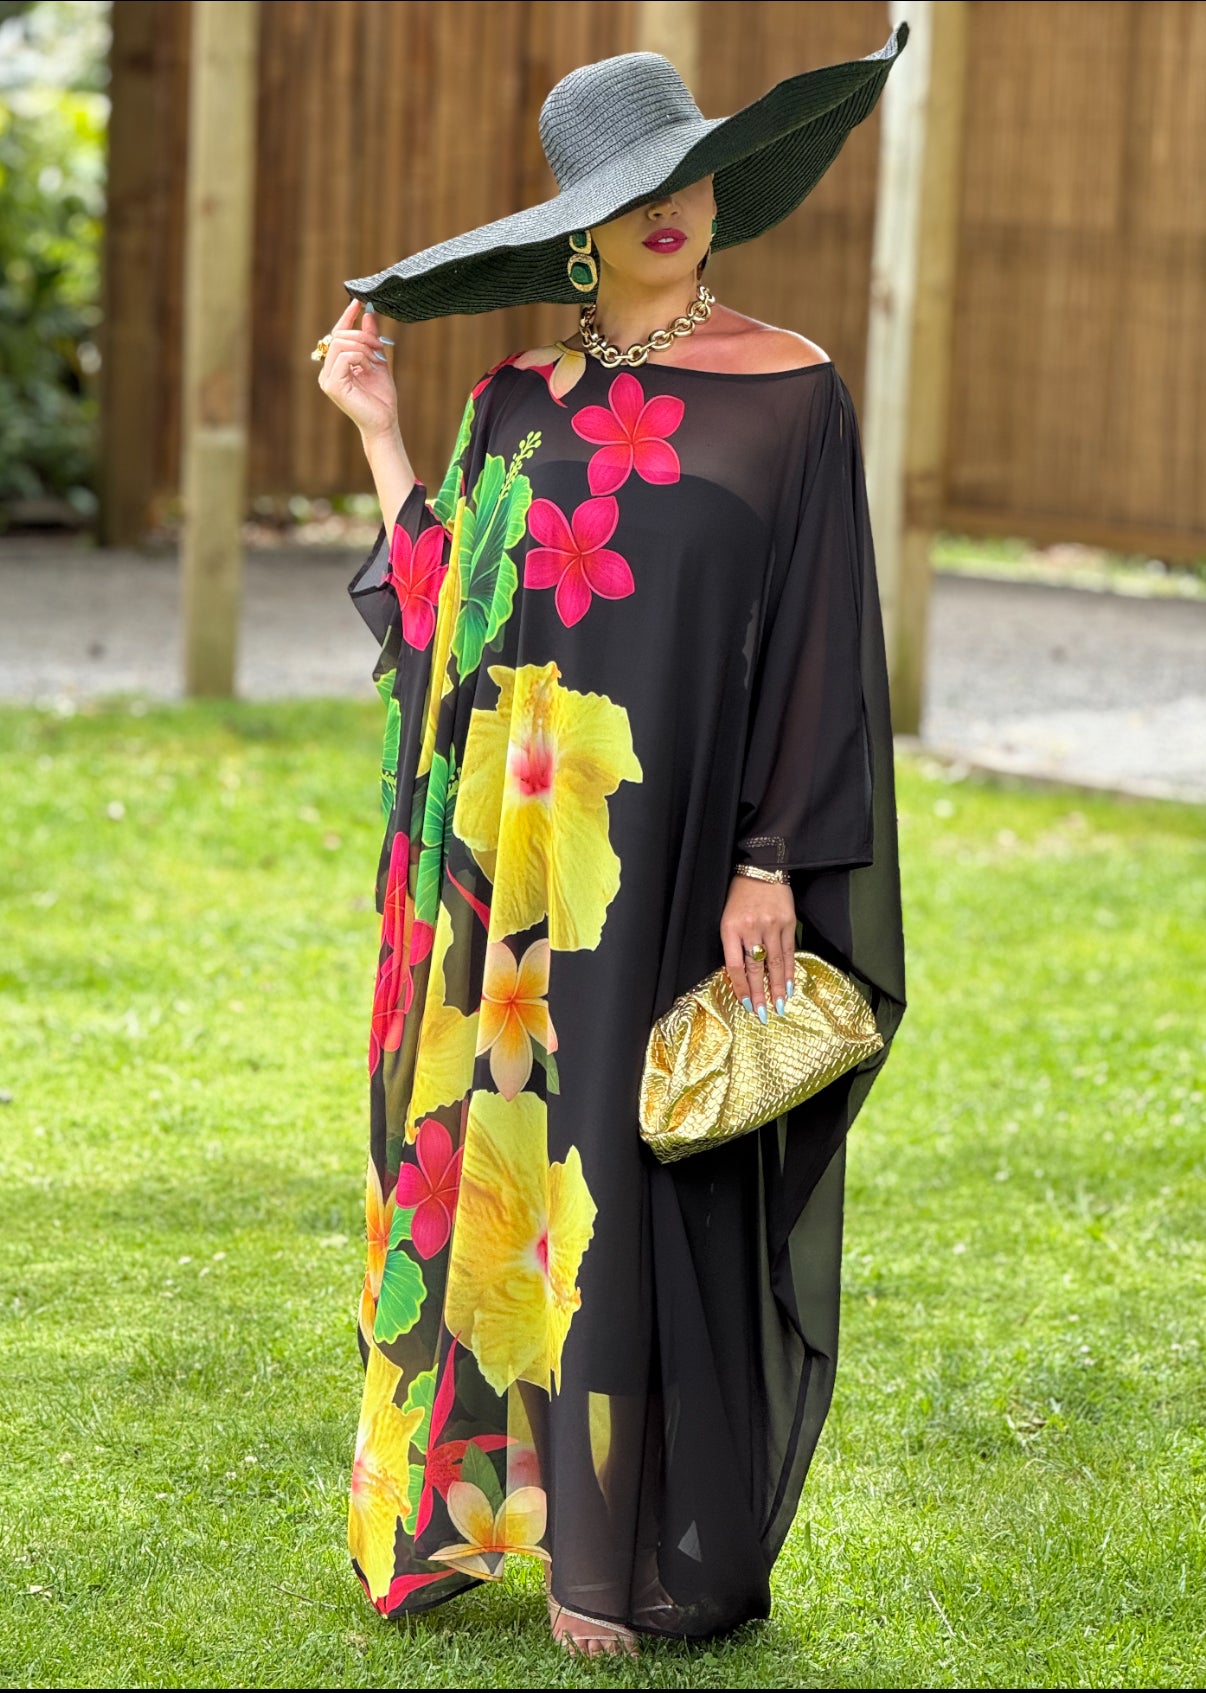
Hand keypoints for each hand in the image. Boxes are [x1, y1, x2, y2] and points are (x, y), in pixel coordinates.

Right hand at [316, 298, 398, 443]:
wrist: (385, 422)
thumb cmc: (381, 398)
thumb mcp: (378, 361)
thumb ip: (371, 338)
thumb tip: (367, 312)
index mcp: (335, 366)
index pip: (337, 335)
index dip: (347, 317)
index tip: (358, 303)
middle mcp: (327, 372)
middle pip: (338, 336)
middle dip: (362, 336)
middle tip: (379, 347)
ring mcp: (327, 379)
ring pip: (341, 344)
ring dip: (363, 346)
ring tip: (377, 360)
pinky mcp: (332, 385)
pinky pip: (344, 357)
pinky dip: (360, 357)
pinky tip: (370, 367)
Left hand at [720, 875, 795, 1021]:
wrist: (762, 869)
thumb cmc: (741, 895)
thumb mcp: (728, 918)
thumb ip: (733, 944)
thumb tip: (741, 975)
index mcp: (730, 928)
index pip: (735, 965)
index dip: (740, 987)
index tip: (745, 1003)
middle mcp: (750, 929)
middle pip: (755, 969)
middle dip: (759, 994)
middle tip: (763, 1014)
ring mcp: (771, 926)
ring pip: (775, 963)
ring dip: (778, 988)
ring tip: (780, 1006)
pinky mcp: (787, 923)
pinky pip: (789, 952)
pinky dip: (790, 970)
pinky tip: (791, 985)